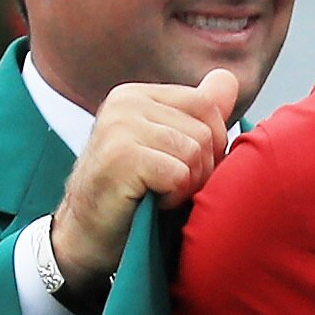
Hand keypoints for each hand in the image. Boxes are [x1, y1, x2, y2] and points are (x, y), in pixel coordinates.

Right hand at [48, 71, 237, 287]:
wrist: (85, 236)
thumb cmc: (131, 196)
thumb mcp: (168, 147)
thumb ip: (197, 114)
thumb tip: (229, 78)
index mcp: (138, 95)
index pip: (205, 104)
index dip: (212, 144)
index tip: (185, 169)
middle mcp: (125, 102)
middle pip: (204, 131)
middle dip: (201, 169)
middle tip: (170, 188)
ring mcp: (120, 126)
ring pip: (195, 153)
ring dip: (187, 186)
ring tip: (159, 194)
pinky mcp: (121, 156)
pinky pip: (179, 174)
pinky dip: (173, 197)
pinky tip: (151, 202)